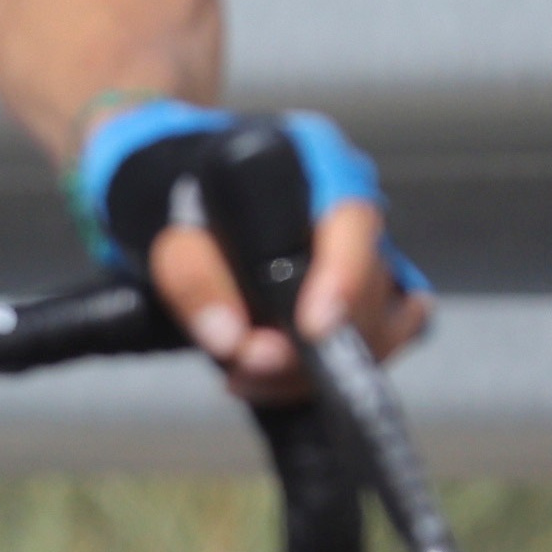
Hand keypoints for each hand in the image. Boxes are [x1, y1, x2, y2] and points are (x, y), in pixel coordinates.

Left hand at [81, 103, 432, 405]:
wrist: (196, 214)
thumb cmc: (192, 212)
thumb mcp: (175, 238)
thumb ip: (196, 281)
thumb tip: (233, 341)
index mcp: (321, 172)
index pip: (354, 224)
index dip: (343, 279)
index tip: (313, 328)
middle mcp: (361, 218)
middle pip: (371, 290)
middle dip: (313, 342)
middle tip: (249, 363)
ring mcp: (376, 263)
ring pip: (377, 330)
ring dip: (310, 368)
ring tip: (244, 375)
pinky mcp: (372, 306)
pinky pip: (372, 350)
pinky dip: (320, 375)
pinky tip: (269, 379)